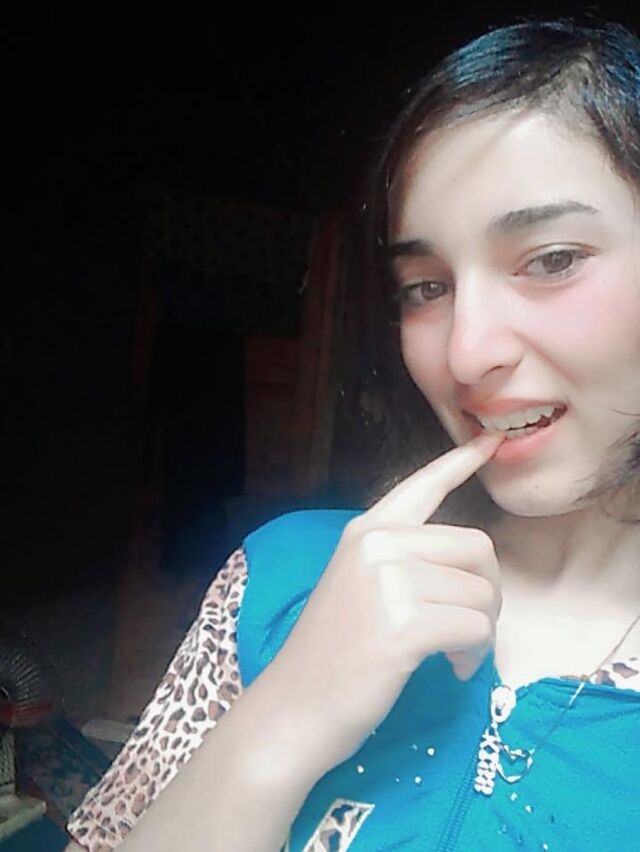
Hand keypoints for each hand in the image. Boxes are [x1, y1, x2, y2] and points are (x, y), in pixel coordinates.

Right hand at [264, 431, 504, 775]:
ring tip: (455, 655)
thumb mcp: (358, 586)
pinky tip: (453, 669)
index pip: (422, 485)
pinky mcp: (404, 626)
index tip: (492, 440)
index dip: (460, 461)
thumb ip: (402, 560)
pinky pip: (476, 627)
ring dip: (481, 630)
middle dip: (489, 591)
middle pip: (476, 546)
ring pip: (481, 592)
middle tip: (471, 628)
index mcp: (365, 531)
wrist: (295, 708)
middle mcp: (377, 544)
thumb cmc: (331, 652)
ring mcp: (389, 583)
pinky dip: (475, 654)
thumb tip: (469, 564)